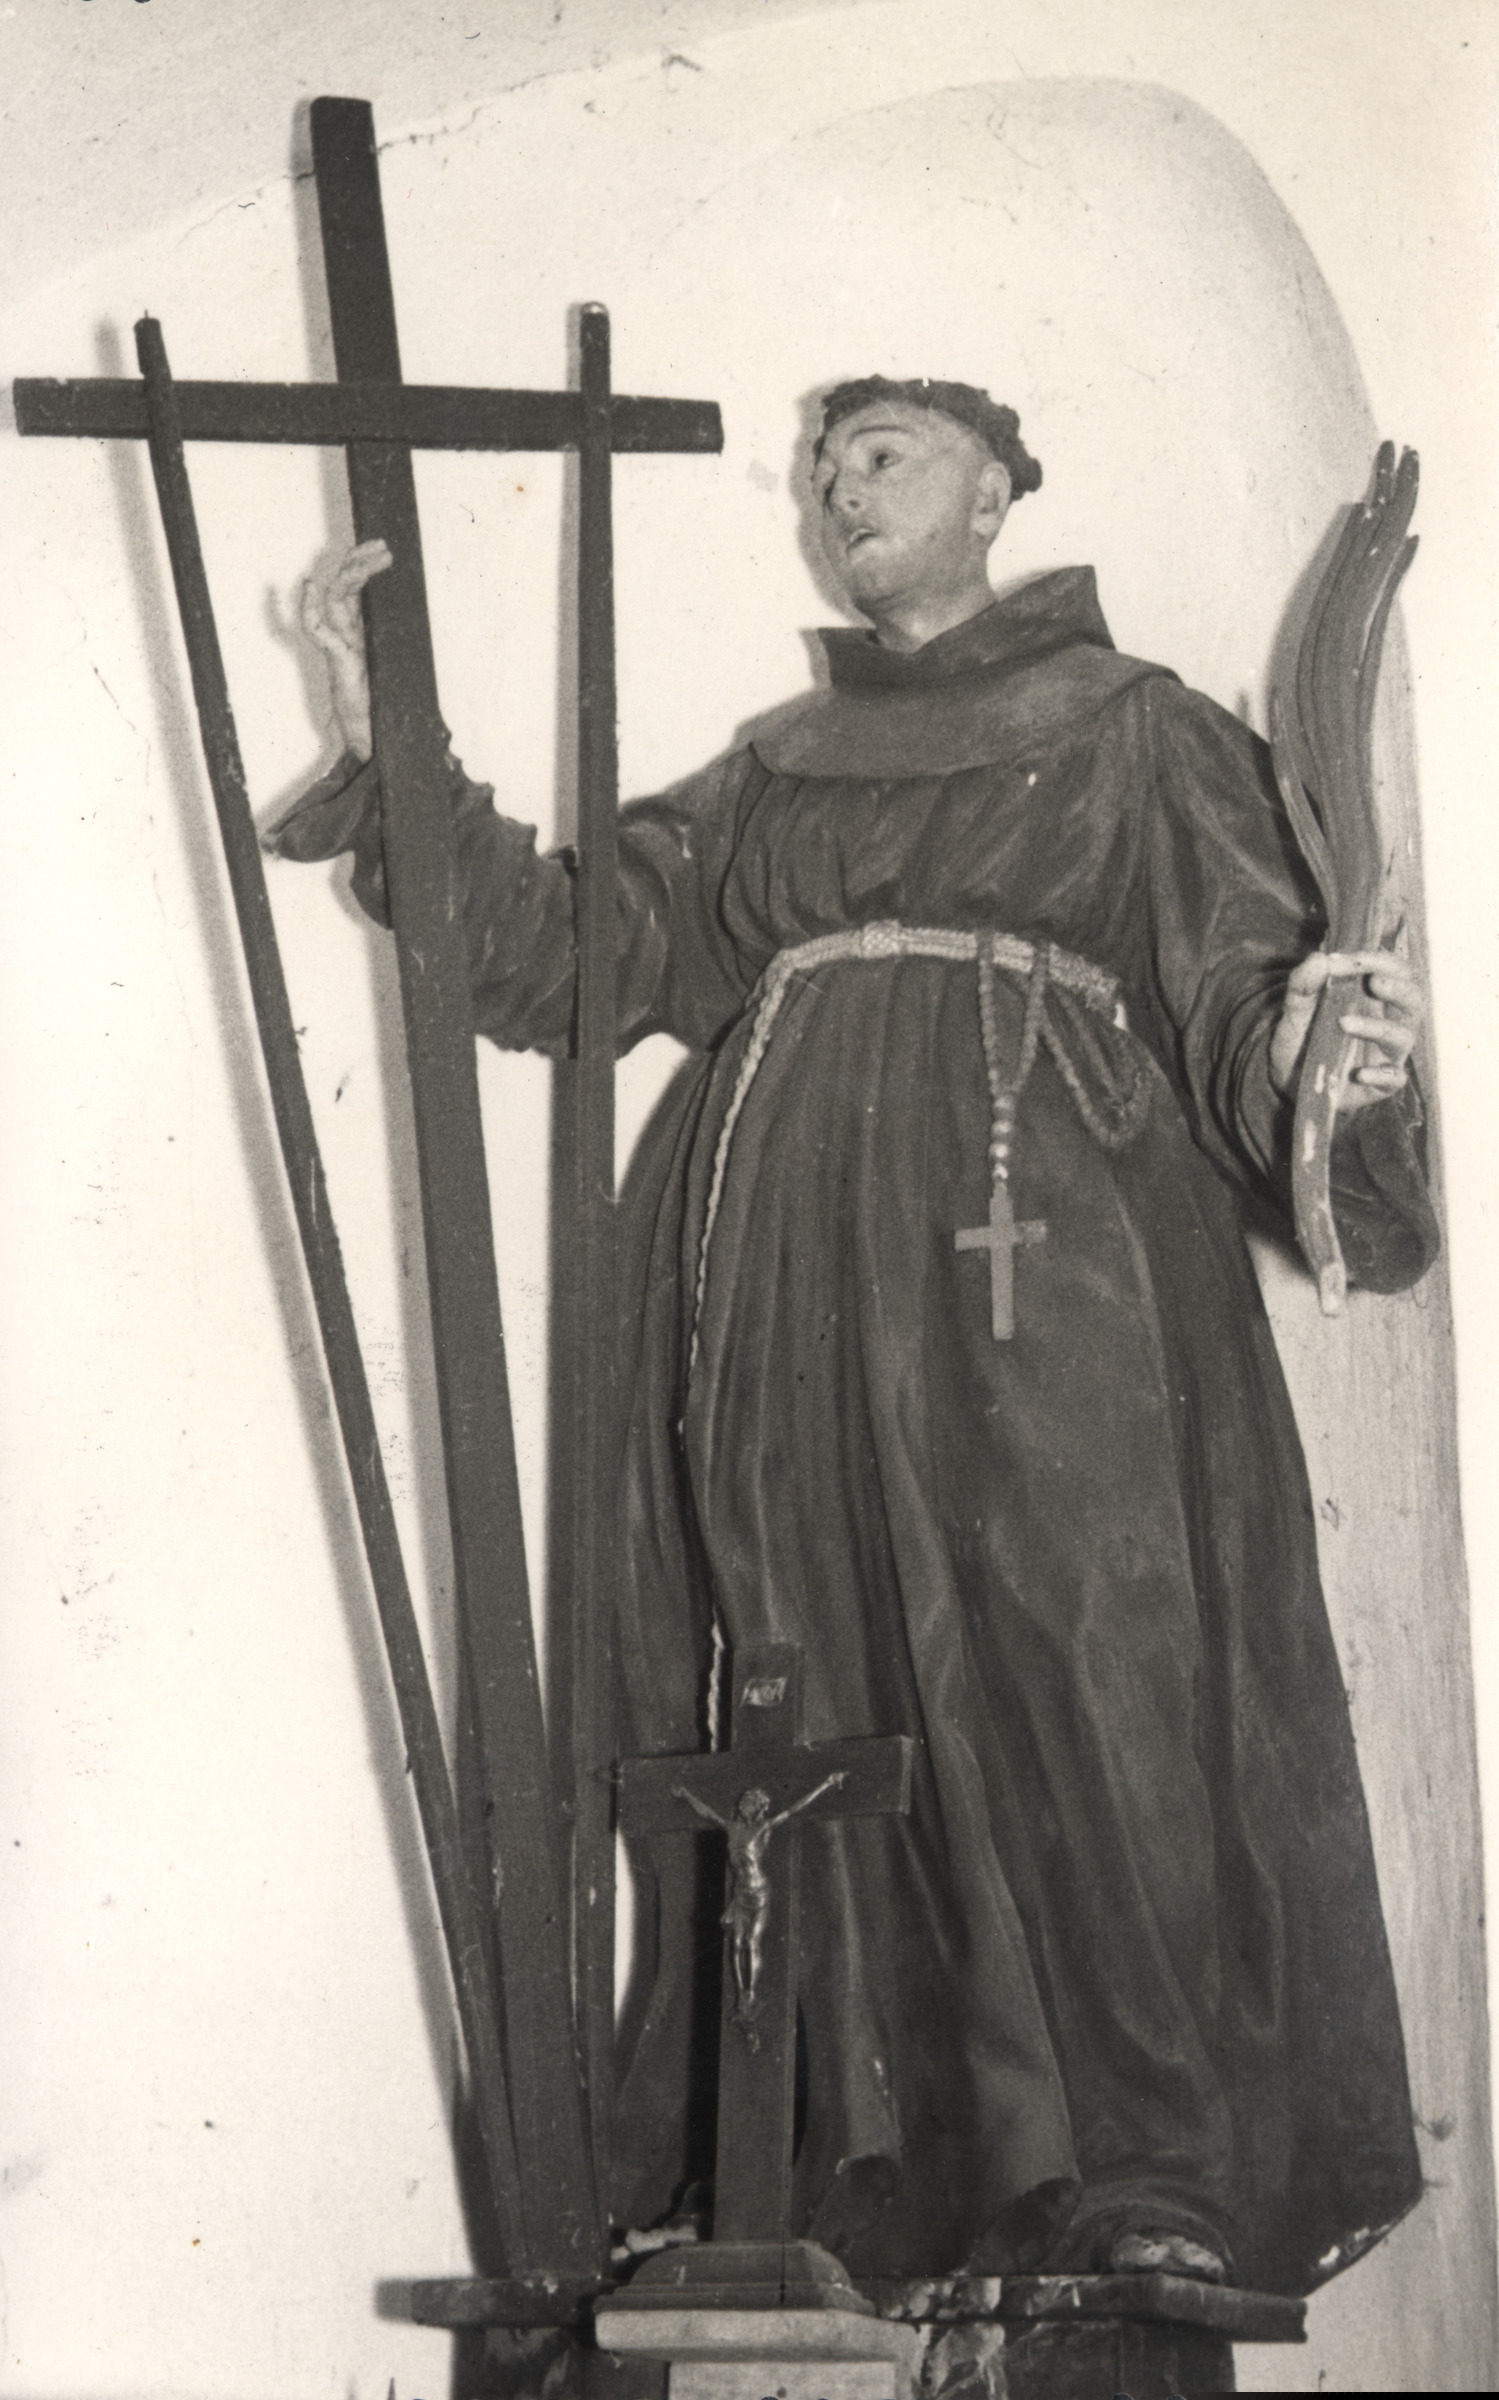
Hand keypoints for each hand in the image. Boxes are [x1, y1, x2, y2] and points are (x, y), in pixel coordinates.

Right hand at [299, 538, 392, 760]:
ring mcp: (341, 647)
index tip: (383, 549)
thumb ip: (403, 648)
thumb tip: (439, 631)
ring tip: (375, 558)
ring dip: (351, 574)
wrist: (376, 742)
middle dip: (360, 562)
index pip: (355, 591)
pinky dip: (310, 609)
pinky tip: (308, 588)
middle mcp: (347, 637)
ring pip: (335, 600)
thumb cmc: (386, 708)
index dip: (363, 566)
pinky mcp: (339, 664)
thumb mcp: (399, 669)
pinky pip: (318, 632)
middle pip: (344, 588)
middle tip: (382, 546)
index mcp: (360, 634)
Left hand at [1269, 948, 1421, 1112]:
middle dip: (1398, 988)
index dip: (1379, 961)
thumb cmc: (1302, 1036)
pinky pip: (1393, 1078)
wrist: (1287, 1077)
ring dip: (1378, 1027)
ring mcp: (1386, 1053)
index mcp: (1373, 997)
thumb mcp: (1296, 1007)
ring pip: (1403, 1036)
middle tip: (1373, 982)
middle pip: (1413, 1000)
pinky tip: (1359, 1072)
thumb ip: (1304, 982)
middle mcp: (1387, 1022)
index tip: (1350, 959)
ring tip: (1344, 1022)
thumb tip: (1319, 958)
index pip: (1394, 971)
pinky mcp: (1380, 1084)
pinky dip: (1381, 1074)